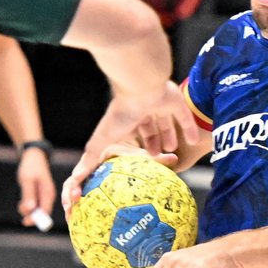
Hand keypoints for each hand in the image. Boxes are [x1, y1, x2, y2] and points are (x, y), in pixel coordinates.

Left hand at [16, 146, 55, 226]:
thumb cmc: (31, 167)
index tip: (25, 222)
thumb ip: (29, 195)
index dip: (37, 219)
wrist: (33, 157)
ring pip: (37, 209)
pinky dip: (28, 206)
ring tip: (20, 204)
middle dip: (31, 215)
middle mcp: (48, 195)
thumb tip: (30, 209)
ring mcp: (44, 195)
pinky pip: (35, 205)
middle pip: (42, 212)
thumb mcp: (27, 180)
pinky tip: (22, 202)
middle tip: (20, 210)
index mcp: (48, 192)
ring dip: (28, 211)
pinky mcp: (39, 194)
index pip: (45, 211)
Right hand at [60, 82, 197, 211]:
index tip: (143, 158)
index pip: (134, 131)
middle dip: (154, 140)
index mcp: (130, 115)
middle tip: (159, 154)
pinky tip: (193, 141)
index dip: (138, 144)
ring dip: (169, 133)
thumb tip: (74, 179)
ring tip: (173, 149)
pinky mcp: (175, 100)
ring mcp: (160, 102)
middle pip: (151, 126)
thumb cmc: (121, 113)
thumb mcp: (103, 141)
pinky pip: (184, 115)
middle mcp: (145, 108)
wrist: (140, 88)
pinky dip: (189, 128)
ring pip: (166, 120)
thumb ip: (91, 159)